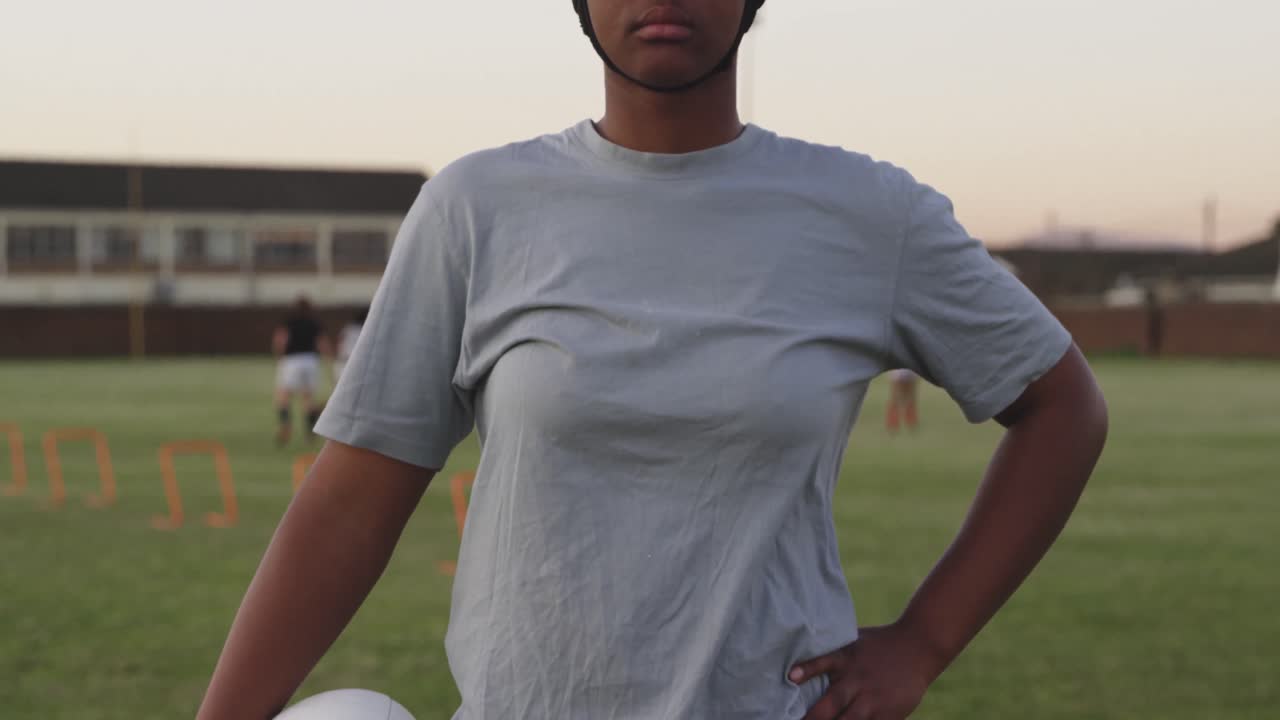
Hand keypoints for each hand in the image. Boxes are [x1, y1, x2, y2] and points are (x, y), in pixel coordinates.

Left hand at [790, 622, 942, 719]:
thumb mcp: (854, 641)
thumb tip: (798, 659)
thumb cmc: (879, 644)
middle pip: (832, 702)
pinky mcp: (889, 714)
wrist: (919, 647)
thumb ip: (832, 652)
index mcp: (847, 659)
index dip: (807, 669)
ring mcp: (873, 699)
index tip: (791, 677)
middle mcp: (858, 680)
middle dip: (813, 718)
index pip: (824, 662)